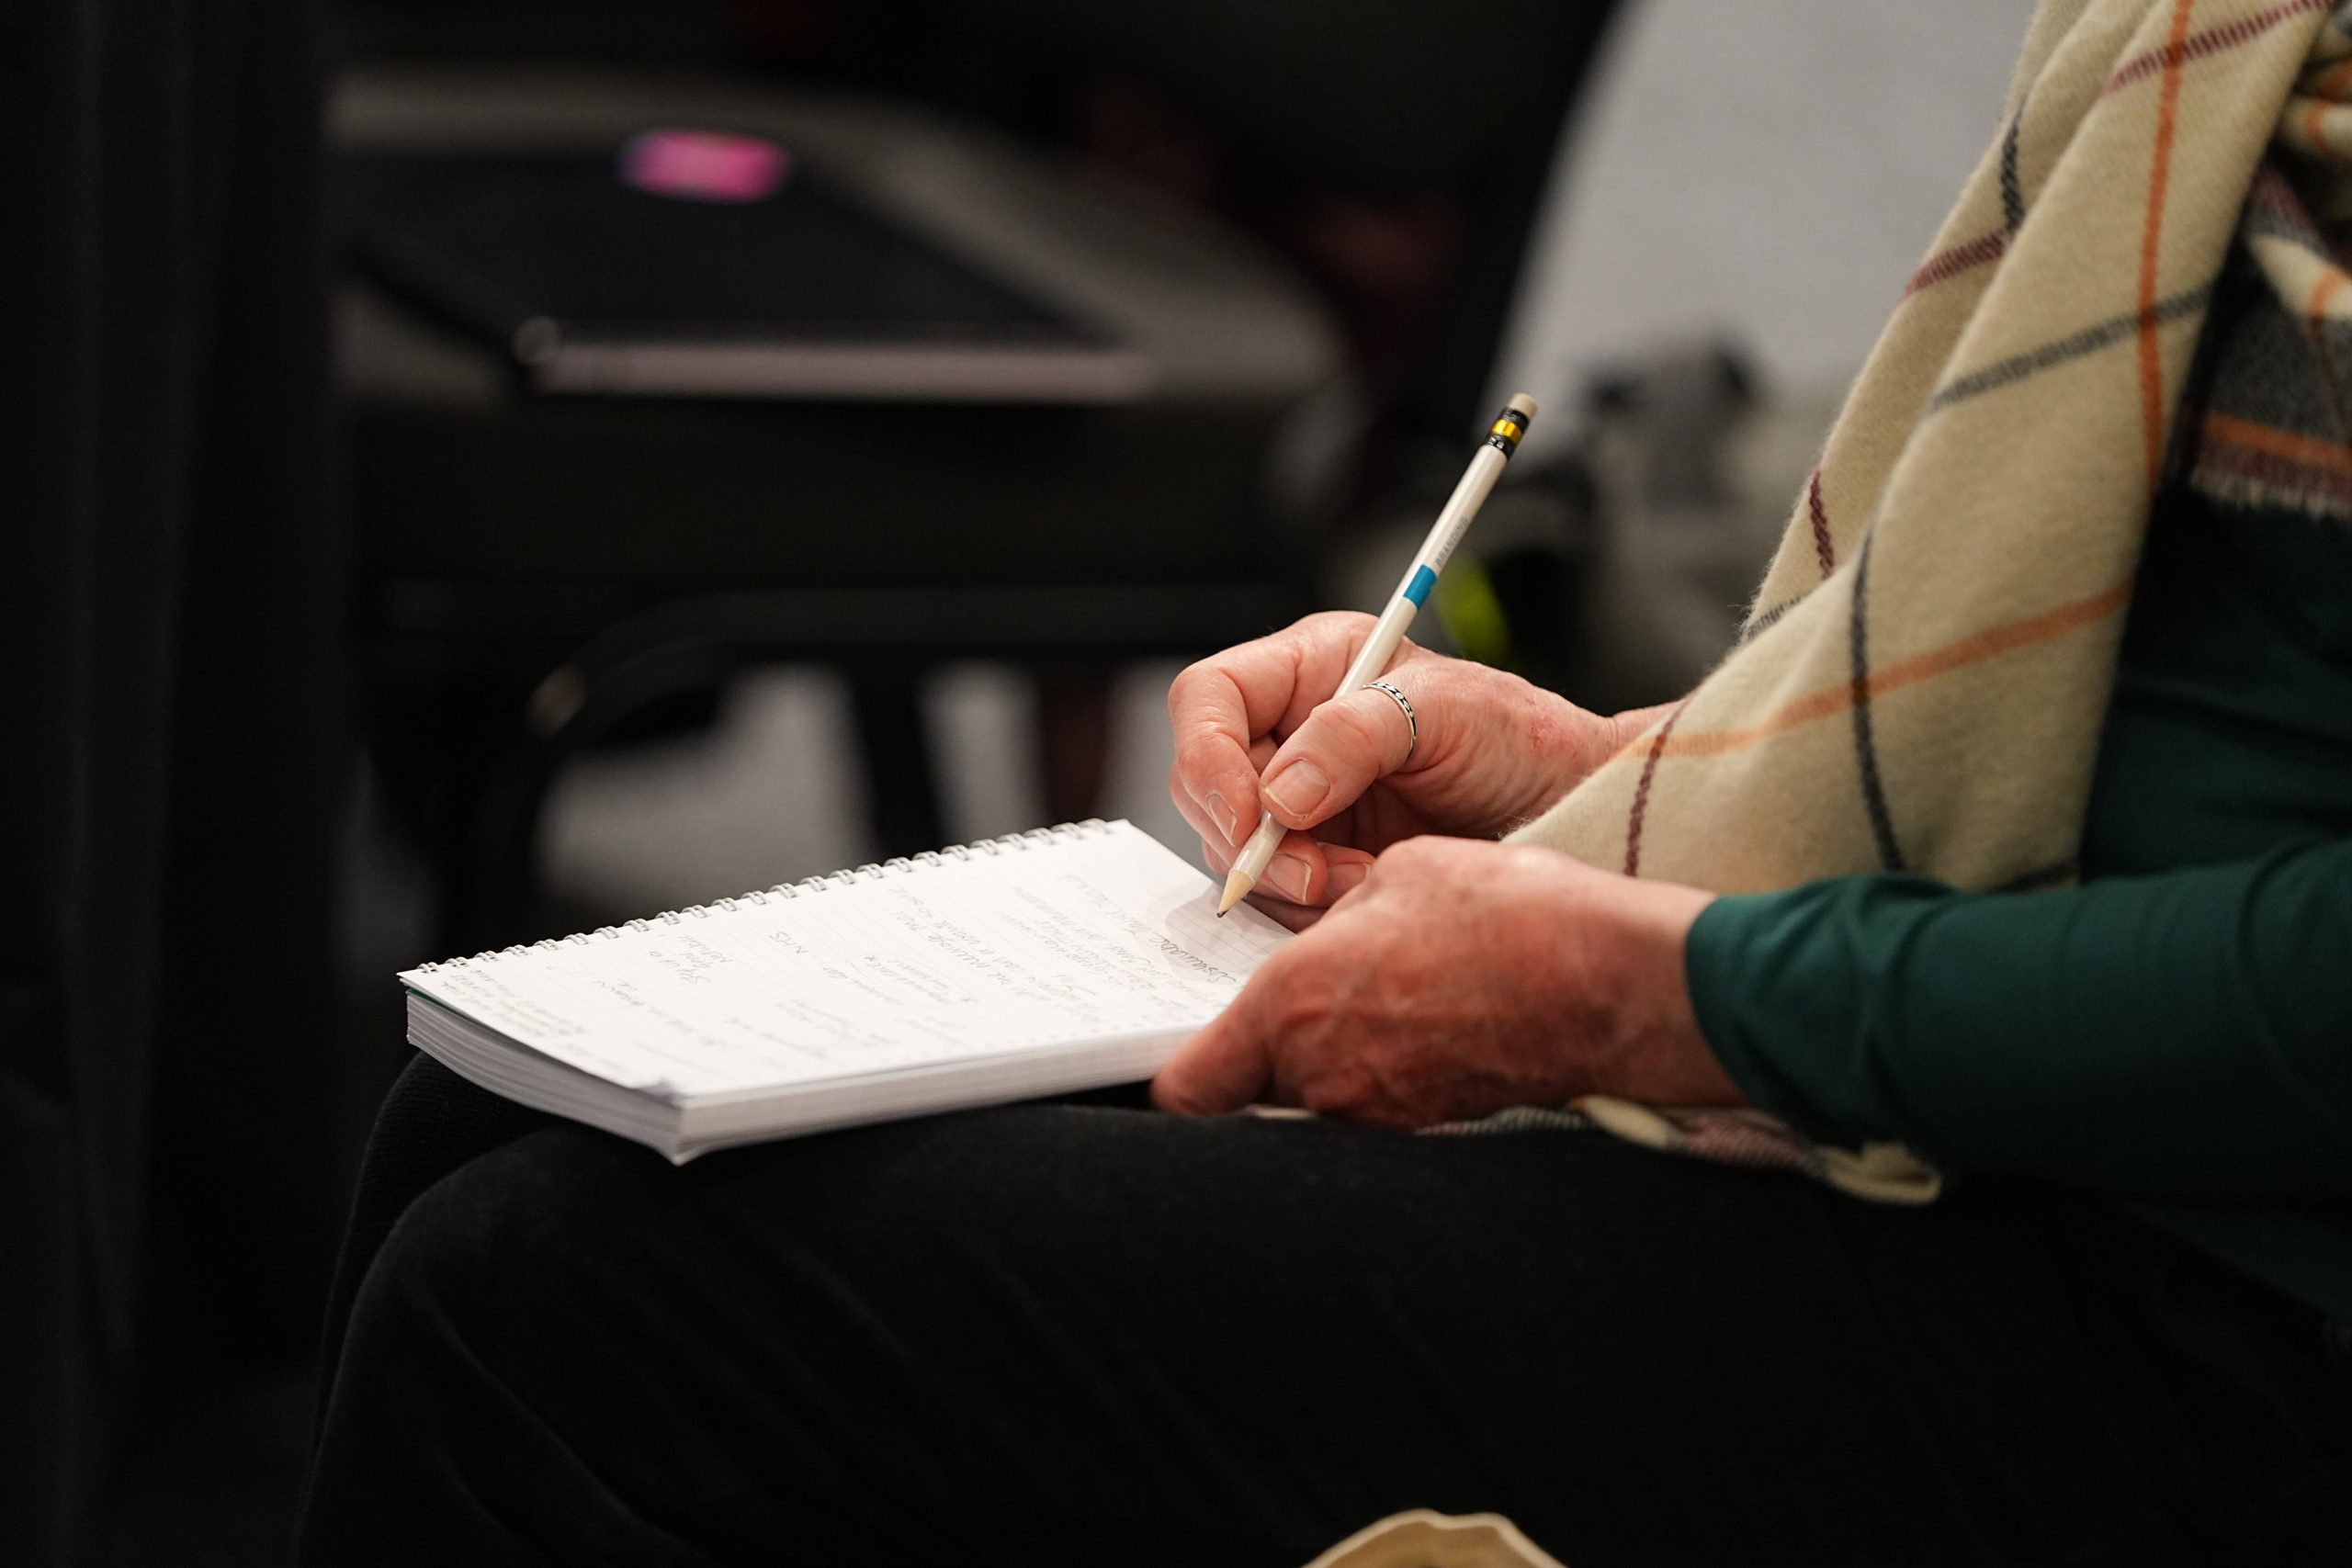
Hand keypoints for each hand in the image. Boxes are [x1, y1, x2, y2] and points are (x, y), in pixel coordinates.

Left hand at [1151, 836, 1741, 1124]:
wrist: (1611, 982)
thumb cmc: (1507, 915)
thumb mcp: (1393, 874)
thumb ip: (1328, 918)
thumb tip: (1319, 942)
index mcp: (1291, 1006)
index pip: (1185, 1084)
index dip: (1169, 1070)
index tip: (1173, 1047)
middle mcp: (1320, 1075)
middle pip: (1242, 1092)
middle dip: (1253, 1052)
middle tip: (1288, 1004)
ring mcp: (1375, 1112)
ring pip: (1306, 1098)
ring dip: (1319, 1059)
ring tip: (1371, 1000)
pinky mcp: (1426, 1124)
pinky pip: (1368, 1101)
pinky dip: (1375, 1070)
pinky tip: (1418, 1022)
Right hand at [1166, 613, 1647, 927]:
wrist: (1575, 813)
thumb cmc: (1524, 741)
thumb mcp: (1448, 713)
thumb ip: (1354, 737)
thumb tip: (1277, 794)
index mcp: (1311, 669)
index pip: (1207, 699)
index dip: (1207, 758)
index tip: (1250, 817)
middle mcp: (1291, 732)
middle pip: (1206, 784)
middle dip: (1250, 840)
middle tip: (1315, 874)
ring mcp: (1300, 802)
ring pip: (1235, 850)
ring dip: (1288, 880)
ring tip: (1364, 878)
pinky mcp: (1318, 862)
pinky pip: (1273, 894)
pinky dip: (1307, 908)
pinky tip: (1365, 894)